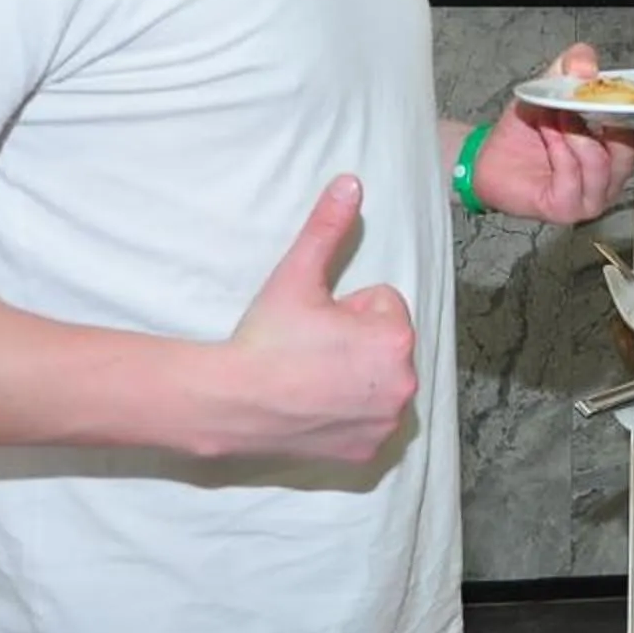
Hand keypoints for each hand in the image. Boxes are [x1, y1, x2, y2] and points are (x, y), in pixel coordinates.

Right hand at [211, 176, 416, 462]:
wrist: (230, 402)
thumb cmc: (265, 337)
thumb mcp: (297, 275)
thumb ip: (329, 226)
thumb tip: (351, 182)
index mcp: (395, 337)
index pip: (383, 304)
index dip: (347, 308)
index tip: (316, 323)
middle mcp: (403, 383)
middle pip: (385, 344)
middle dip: (355, 341)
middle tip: (310, 350)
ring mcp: (387, 422)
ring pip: (379, 381)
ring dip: (355, 376)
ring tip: (311, 378)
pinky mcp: (368, 450)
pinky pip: (369, 420)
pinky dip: (349, 414)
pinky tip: (316, 408)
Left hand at [472, 45, 633, 223]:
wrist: (491, 157)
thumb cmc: (527, 130)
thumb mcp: (550, 87)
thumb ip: (570, 68)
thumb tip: (585, 64)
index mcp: (618, 148)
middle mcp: (611, 176)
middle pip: (628, 150)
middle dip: (603, 121)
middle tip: (581, 101)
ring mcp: (592, 196)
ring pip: (601, 164)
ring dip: (576, 135)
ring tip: (557, 117)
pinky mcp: (568, 208)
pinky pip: (573, 178)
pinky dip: (560, 151)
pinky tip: (549, 135)